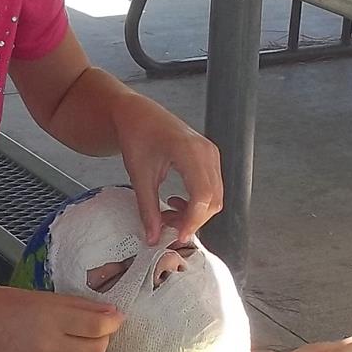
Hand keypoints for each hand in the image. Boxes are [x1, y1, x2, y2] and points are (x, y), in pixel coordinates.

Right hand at [0, 288, 120, 351]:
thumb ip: (77, 306)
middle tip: (92, 331)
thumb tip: (112, 314)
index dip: (113, 322)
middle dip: (102, 340)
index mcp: (48, 317)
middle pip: (97, 351)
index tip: (114, 318)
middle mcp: (46, 346)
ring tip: (76, 347)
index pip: (97, 326)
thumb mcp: (39, 297)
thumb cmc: (0, 306)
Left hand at [113, 93, 222, 244]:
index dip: (193, 220)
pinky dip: (196, 202)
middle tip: (168, 228)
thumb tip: (153, 236)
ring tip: (167, 214)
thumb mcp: (138, 175)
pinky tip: (176, 202)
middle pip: (213, 199)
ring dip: (194, 213)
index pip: (202, 195)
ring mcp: (211, 154)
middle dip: (192, 220)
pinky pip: (211, 188)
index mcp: (189, 151)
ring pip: (214, 197)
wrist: (138, 114)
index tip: (178, 236)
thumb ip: (148, 209)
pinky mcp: (209, 158)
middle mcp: (206, 152)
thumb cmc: (137, 134)